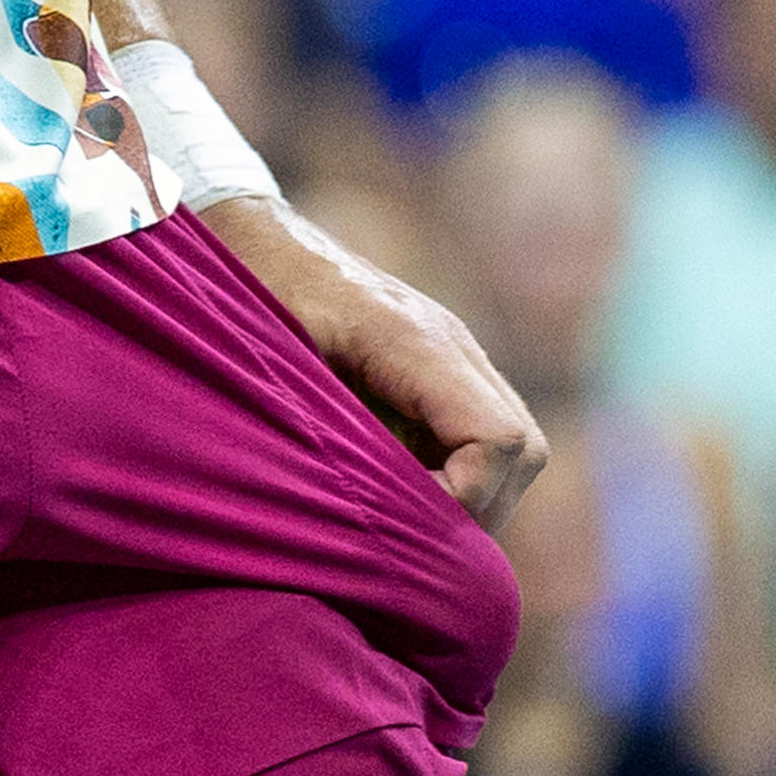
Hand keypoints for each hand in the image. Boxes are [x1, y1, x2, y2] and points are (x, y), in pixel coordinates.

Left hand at [203, 193, 550, 522]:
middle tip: (407, 534)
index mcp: (414, 341)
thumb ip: (339, 442)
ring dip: (468, 493)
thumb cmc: (253, 301)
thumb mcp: (281, 377)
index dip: (466, 500)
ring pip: (511, 445)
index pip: (499, 439)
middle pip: (522, 449)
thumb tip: (384, 524)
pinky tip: (393, 483)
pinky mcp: (439, 366)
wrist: (254, 241)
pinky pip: (478, 431)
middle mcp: (450, 344)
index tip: (404, 523)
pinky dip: (452, 472)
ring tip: (398, 513)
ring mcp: (451, 353)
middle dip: (477, 508)